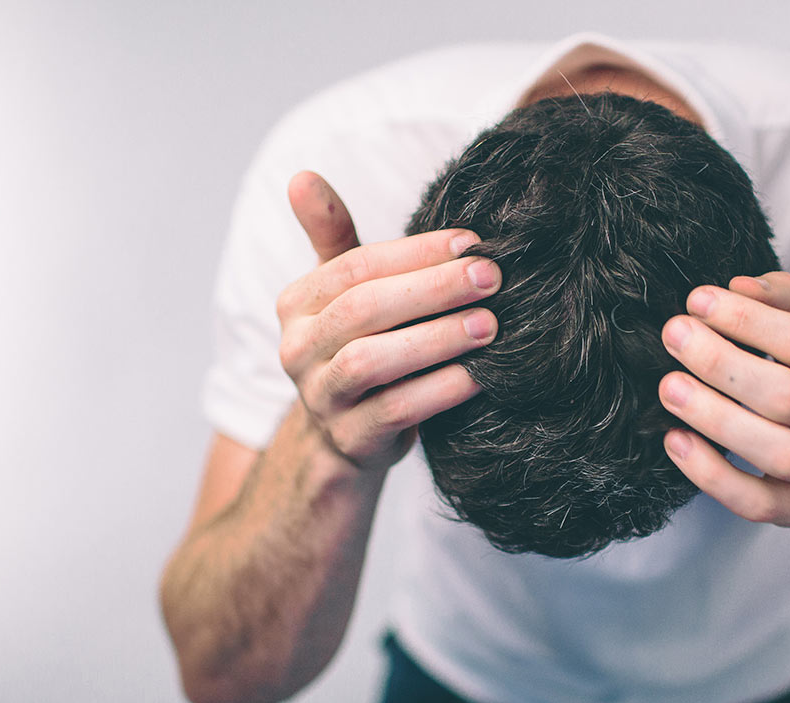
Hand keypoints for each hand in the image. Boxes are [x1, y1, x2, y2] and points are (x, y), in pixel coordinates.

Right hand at [277, 171, 500, 471]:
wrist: (349, 438)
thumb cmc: (360, 347)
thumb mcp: (344, 294)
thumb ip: (333, 237)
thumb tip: (302, 176)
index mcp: (298, 304)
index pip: (354, 267)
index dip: (414, 253)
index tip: (472, 242)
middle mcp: (298, 349)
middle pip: (363, 309)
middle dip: (432, 289)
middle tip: (491, 278)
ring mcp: (321, 398)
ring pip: (371, 362)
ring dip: (436, 339)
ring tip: (489, 326)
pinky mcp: (350, 439)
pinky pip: (394, 411)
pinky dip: (439, 392)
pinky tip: (479, 376)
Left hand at [658, 271, 789, 526]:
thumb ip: (787, 301)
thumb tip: (738, 286)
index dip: (747, 320)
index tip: (698, 301)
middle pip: (789, 397)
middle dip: (722, 364)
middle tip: (675, 336)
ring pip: (778, 453)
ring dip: (715, 418)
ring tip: (670, 386)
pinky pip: (757, 502)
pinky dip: (711, 474)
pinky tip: (676, 439)